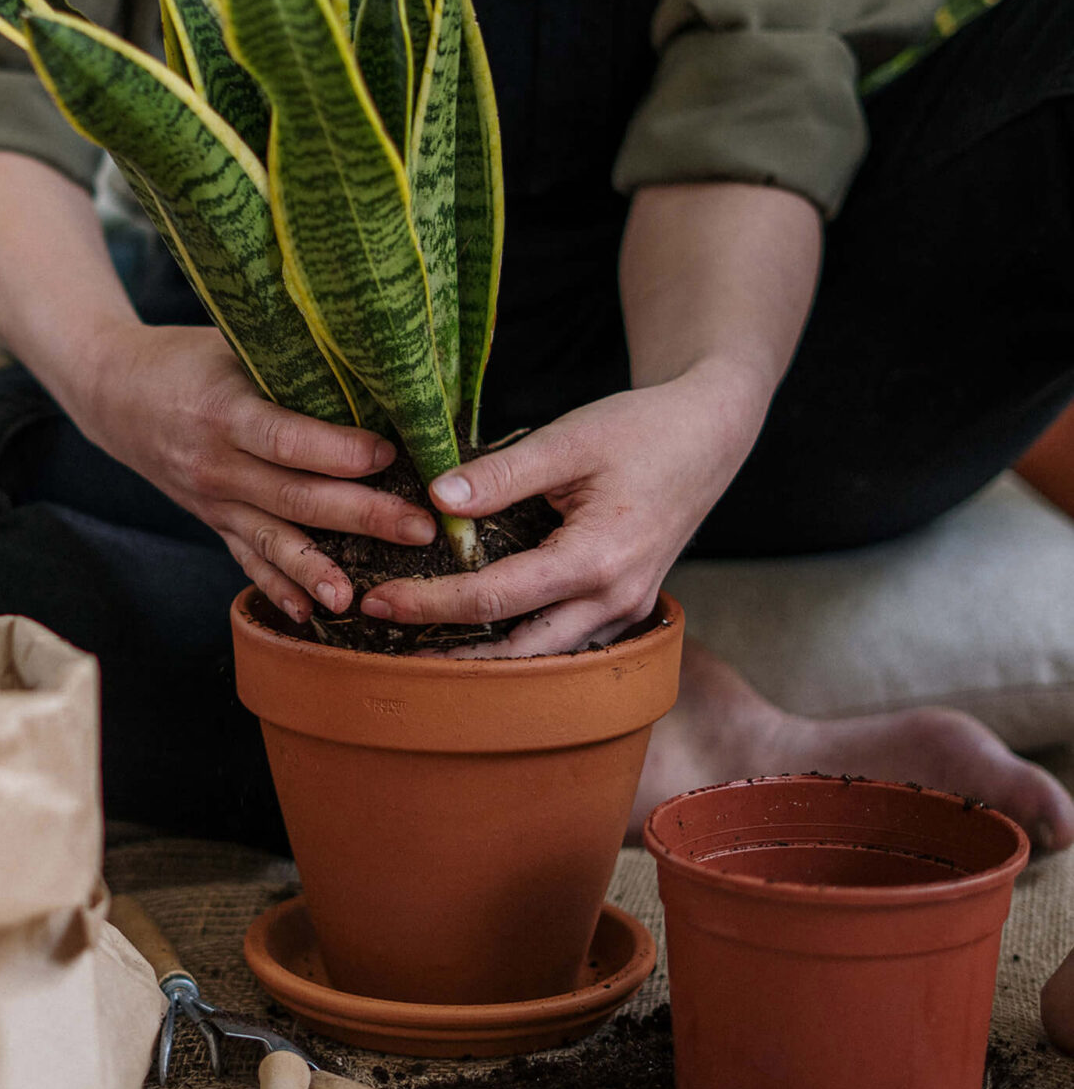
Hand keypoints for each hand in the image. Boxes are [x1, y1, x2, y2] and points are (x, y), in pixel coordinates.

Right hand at [77, 324, 436, 622]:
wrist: (113, 391)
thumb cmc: (185, 358)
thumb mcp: (231, 344)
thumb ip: (291, 361)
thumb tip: (373, 367)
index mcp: (223, 412)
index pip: (287, 440)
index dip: (339, 451)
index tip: (390, 454)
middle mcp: (216, 464)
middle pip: (294, 497)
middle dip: (361, 516)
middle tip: (419, 528)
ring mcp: (212, 500)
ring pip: (272, 540)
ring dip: (317, 570)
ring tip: (358, 597)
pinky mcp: (212, 521)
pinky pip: (246, 560)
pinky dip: (276, 588)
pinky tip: (309, 614)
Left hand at [358, 361, 765, 654]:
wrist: (710, 433)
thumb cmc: (643, 430)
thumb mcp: (569, 439)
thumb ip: (501, 474)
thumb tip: (435, 499)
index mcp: (598, 559)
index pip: (496, 598)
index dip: (431, 603)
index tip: (378, 602)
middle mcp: (616, 599)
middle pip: (519, 650)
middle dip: (450, 652)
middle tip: (386, 641)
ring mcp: (626, 609)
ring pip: (546, 656)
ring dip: (486, 657)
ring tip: (422, 647)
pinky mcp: (626, 604)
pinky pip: (568, 641)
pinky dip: (521, 642)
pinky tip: (480, 631)